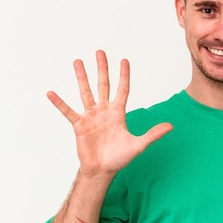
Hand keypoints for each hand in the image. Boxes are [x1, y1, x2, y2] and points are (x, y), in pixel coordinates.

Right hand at [47, 50, 172, 175]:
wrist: (102, 170)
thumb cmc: (119, 158)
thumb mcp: (139, 145)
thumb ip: (153, 134)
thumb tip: (171, 126)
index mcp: (118, 113)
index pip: (122, 89)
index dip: (124, 75)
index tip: (124, 60)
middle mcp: (104, 111)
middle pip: (103, 85)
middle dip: (102, 68)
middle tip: (100, 52)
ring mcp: (90, 116)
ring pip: (85, 92)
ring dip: (81, 77)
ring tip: (77, 61)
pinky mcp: (79, 125)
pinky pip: (68, 111)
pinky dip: (60, 103)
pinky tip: (51, 93)